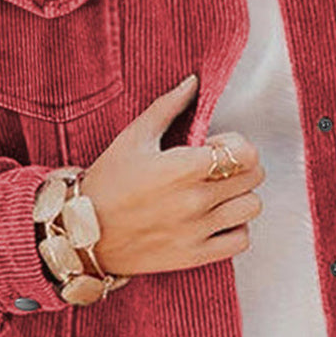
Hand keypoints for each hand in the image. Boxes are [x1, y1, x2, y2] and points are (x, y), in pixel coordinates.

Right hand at [78, 75, 266, 277]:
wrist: (81, 232)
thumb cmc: (107, 181)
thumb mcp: (134, 137)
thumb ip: (168, 106)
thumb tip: (194, 82)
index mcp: (183, 168)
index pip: (245, 153)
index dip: (236, 145)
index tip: (214, 147)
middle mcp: (195, 200)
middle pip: (254, 177)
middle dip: (240, 166)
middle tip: (215, 168)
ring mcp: (197, 230)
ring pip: (252, 207)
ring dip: (240, 196)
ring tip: (218, 193)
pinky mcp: (194, 255)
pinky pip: (240, 241)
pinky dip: (236, 228)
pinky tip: (216, 219)